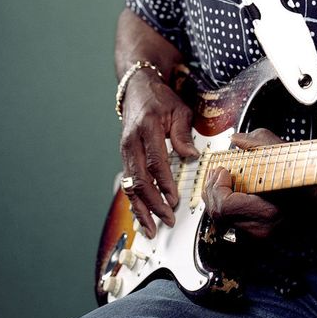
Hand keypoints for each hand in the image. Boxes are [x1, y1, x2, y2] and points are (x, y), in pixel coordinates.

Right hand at [119, 70, 197, 237]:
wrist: (137, 89)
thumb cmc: (161, 100)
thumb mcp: (179, 110)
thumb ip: (183, 134)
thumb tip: (192, 157)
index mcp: (147, 128)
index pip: (154, 162)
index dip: (164, 183)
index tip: (174, 200)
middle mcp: (132, 142)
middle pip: (139, 180)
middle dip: (153, 204)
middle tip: (167, 219)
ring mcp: (125, 151)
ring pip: (130, 186)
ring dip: (141, 209)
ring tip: (151, 228)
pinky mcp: (124, 157)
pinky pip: (128, 183)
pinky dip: (135, 202)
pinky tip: (141, 216)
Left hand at [202, 129, 283, 239]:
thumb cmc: (304, 177)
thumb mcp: (280, 150)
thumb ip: (254, 142)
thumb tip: (235, 139)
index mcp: (266, 212)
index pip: (225, 206)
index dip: (218, 186)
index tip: (222, 170)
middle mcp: (260, 229)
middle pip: (219, 214)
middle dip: (212, 189)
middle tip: (216, 171)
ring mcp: (257, 235)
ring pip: (222, 220)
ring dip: (216, 197)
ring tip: (219, 178)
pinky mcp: (255, 235)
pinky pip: (230, 221)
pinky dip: (224, 205)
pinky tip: (226, 191)